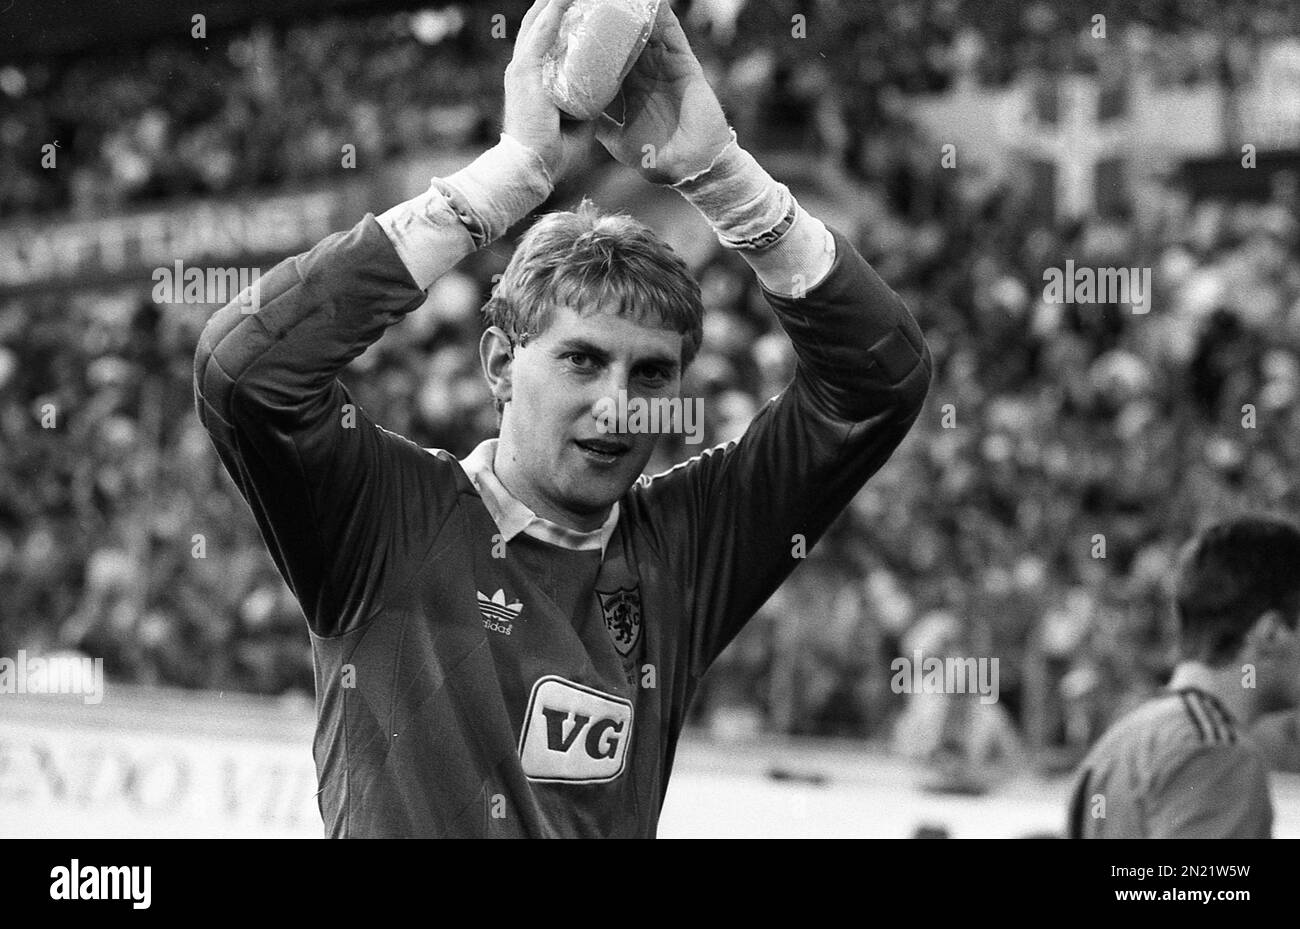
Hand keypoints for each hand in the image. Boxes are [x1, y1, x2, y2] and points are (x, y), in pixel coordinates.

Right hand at [503, 0, 596, 182]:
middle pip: (542, 23)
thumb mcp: (579, 120)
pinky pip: (540, 32)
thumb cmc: (553, 153)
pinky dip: (553, 11)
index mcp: (535, 78)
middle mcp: (526, 67)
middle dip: (558, 3)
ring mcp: (523, 67)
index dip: (563, 19)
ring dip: (556, 0)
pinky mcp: (525, 71)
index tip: (582, 5)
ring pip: (539, 20)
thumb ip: (589, 102)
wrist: (532, 169)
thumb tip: (608, 90)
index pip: (548, 38)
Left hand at [595, 1, 732, 184]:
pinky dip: (662, 15)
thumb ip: (599, 125)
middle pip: (627, 38)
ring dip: (634, 11)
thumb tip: (574, 115)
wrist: (691, 169)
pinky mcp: (684, 64)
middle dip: (611, 19)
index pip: (609, 59)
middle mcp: (647, 74)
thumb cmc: (657, 160)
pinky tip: (651, 0)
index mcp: (631, 90)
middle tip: (594, 2)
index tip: (577, 25)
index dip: (595, 43)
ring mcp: (666, 67)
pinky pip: (672, 33)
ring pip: (647, 30)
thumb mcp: (616, 141)